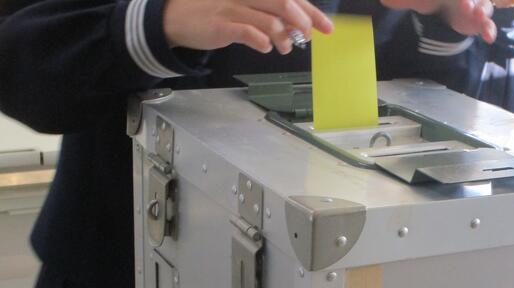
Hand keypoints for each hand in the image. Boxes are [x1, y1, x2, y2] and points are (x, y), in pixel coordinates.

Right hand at [163, 0, 333, 54]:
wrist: (177, 16)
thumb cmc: (215, 11)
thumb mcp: (246, 7)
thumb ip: (271, 14)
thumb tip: (297, 27)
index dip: (312, 12)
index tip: (326, 27)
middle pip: (284, 3)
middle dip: (302, 23)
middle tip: (307, 37)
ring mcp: (232, 7)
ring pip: (269, 21)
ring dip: (283, 38)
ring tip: (284, 47)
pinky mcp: (221, 25)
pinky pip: (249, 33)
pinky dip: (263, 43)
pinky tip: (265, 47)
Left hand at [381, 0, 496, 42]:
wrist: (443, 8)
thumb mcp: (417, 0)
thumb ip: (402, 0)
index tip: (458, 1)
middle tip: (465, 5)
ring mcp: (477, 5)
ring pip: (485, 5)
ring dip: (484, 10)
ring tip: (480, 15)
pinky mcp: (479, 21)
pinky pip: (488, 25)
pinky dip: (490, 29)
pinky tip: (489, 37)